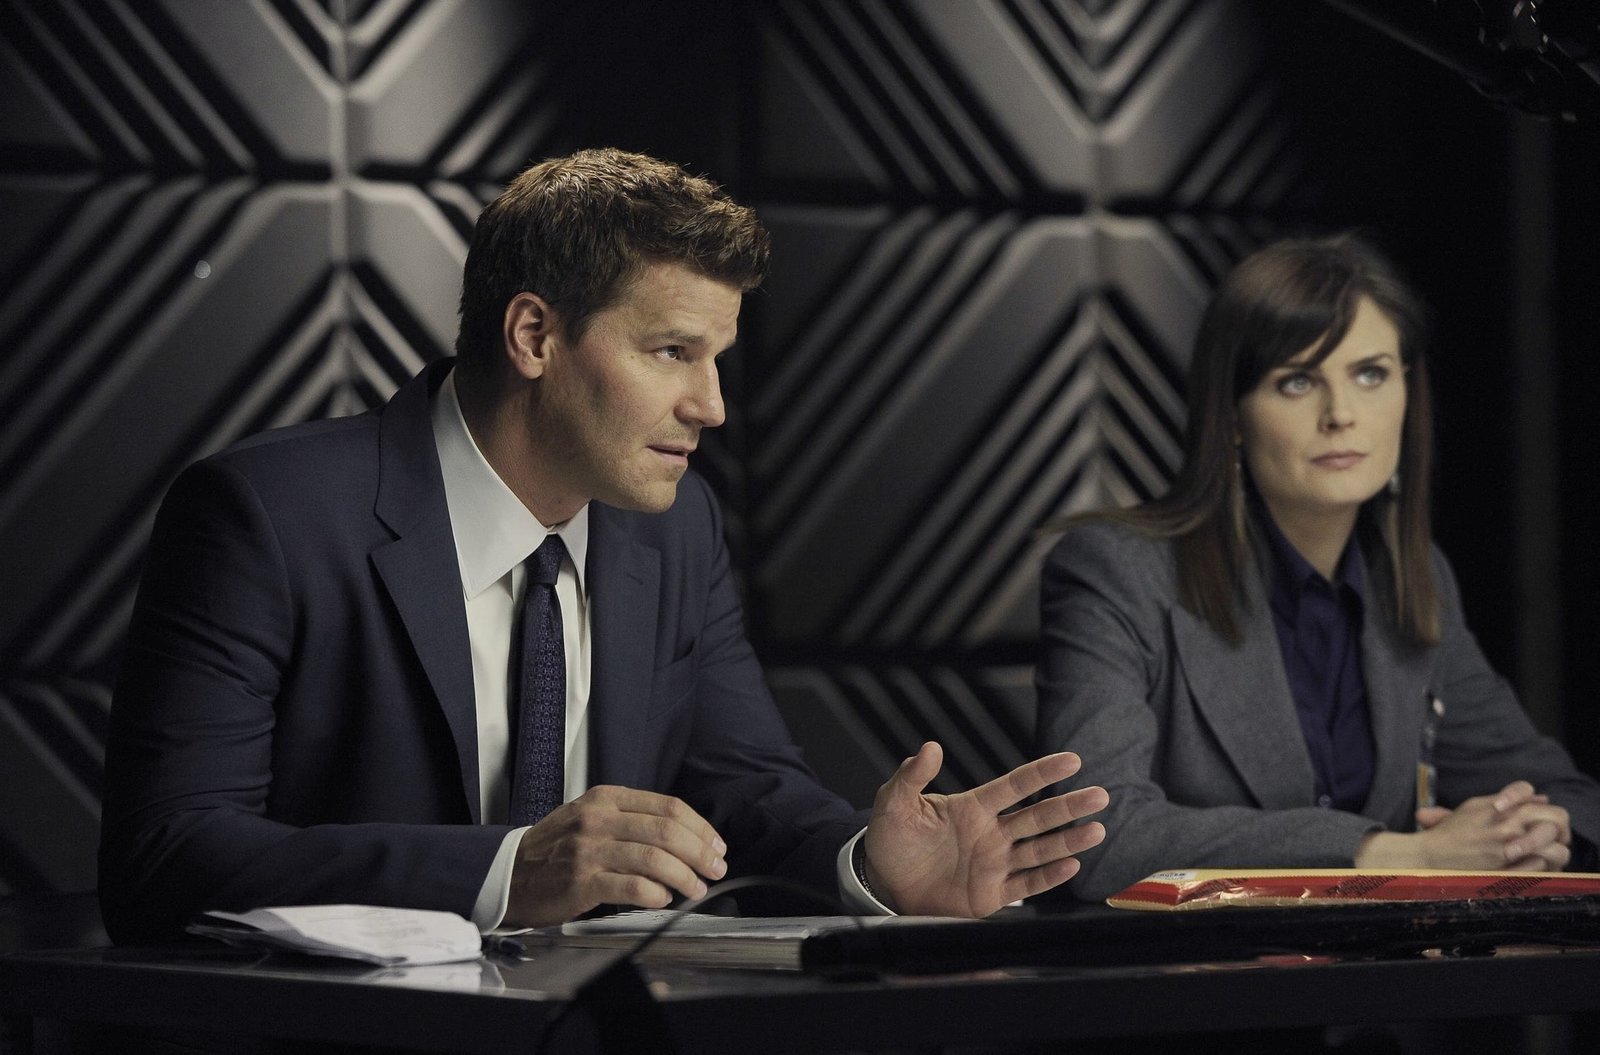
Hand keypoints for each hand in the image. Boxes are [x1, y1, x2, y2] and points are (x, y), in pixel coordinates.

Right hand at [504, 785, 727, 926]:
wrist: (509, 872)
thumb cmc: (557, 847)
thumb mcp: (592, 816)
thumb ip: (632, 819)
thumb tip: (685, 838)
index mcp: (607, 798)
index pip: (668, 807)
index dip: (700, 828)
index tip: (716, 846)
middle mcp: (599, 819)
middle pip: (667, 831)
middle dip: (700, 852)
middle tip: (715, 869)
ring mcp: (589, 850)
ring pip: (654, 859)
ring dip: (685, 876)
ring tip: (696, 888)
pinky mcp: (581, 883)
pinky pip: (632, 887)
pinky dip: (656, 894)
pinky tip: (664, 898)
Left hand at [861, 742, 1108, 916]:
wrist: (882, 883)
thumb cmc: (890, 840)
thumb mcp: (894, 803)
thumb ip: (912, 776)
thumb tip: (929, 747)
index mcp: (973, 807)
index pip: (1015, 785)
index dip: (1043, 773)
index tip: (1072, 761)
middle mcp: (991, 833)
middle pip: (1038, 817)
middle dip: (1069, 806)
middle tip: (1099, 795)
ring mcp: (994, 863)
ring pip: (1040, 849)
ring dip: (1069, 841)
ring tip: (1097, 829)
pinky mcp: (991, 894)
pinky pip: (1026, 884)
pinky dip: (1049, 876)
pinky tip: (1071, 865)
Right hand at [1357, 781, 1570, 870]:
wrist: (1431, 857)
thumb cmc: (1448, 833)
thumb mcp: (1473, 808)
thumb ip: (1506, 801)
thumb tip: (1540, 799)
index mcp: (1496, 805)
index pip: (1526, 791)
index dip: (1534, 801)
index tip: (1533, 812)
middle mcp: (1506, 822)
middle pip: (1553, 816)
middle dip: (1555, 826)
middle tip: (1550, 835)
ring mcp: (1508, 845)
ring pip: (1554, 843)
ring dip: (1553, 848)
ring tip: (1543, 853)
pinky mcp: (1509, 867)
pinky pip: (1542, 864)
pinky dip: (1542, 865)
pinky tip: (1534, 867)